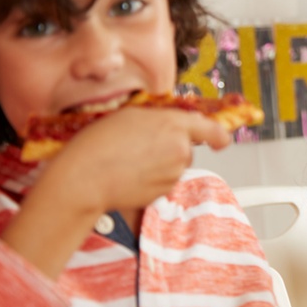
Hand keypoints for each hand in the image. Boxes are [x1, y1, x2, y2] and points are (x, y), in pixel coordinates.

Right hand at [5, 107, 229, 278]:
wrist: (85, 177)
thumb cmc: (100, 143)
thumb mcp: (131, 114)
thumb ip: (161, 118)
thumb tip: (172, 124)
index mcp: (175, 125)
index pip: (211, 130)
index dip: (219, 135)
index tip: (221, 140)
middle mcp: (180, 150)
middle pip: (187, 148)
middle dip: (172, 147)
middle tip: (143, 145)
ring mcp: (173, 173)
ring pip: (175, 166)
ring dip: (161, 163)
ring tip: (131, 160)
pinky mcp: (163, 192)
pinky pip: (164, 182)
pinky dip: (152, 178)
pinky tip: (131, 174)